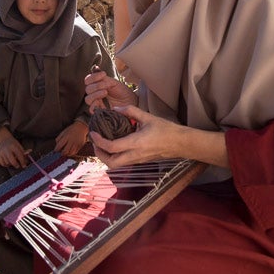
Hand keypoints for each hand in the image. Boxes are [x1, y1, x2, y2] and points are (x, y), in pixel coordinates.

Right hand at [0, 131, 28, 168]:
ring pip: (7, 162)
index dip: (22, 161)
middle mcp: (7, 149)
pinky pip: (2, 163)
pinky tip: (8, 163)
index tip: (24, 166)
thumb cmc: (13, 144)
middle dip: (16, 164)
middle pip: (12, 160)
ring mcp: (2, 152)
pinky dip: (6, 165)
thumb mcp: (19, 146)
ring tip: (13, 162)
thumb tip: (25, 162)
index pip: (19, 155)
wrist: (4, 139)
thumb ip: (22, 153)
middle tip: (18, 166)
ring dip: (11, 164)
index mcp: (14, 146)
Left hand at [55, 120, 88, 156]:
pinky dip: (72, 153)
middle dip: (62, 153)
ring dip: (67, 154)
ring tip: (66, 152)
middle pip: (65, 151)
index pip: (59, 146)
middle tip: (61, 152)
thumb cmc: (70, 130)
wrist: (81, 127)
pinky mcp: (80, 145)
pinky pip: (75, 152)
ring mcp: (76, 143)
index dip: (56, 150)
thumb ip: (58, 139)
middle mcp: (71, 141)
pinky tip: (70, 151)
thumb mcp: (63, 132)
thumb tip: (56, 145)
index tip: (56, 150)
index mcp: (66, 137)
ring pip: (70, 153)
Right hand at [84, 68, 136, 110]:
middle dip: (96, 85)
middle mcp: (95, 94)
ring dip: (95, 94)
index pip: (88, 81)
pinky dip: (94, 105)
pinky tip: (100, 101)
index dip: (93, 77)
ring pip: (88, 99)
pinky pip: (91, 110)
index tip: (104, 74)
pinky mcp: (99, 111)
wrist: (131, 102)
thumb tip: (95, 68)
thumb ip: (104, 78)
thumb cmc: (123, 92)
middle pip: (87, 89)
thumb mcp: (114, 83)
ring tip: (105, 92)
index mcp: (97, 86)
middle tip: (106, 85)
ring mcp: (97, 103)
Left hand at [89, 105, 229, 169]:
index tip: (93, 133)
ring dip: (106, 157)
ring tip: (102, 144)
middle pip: (110, 163)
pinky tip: (114, 145)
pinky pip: (123, 162)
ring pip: (116, 165)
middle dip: (99, 154)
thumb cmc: (166, 130)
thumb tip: (115, 108)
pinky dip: (114, 156)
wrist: (181, 143)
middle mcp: (135, 155)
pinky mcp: (140, 161)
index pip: (111, 147)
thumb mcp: (148, 117)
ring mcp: (137, 160)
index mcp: (136, 143)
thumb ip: (130, 111)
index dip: (99, 142)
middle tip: (95, 142)